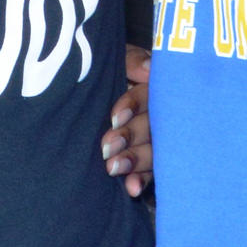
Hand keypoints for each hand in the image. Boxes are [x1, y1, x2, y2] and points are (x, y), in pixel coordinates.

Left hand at [102, 44, 152, 197]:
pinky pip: (152, 173)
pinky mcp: (151, 162)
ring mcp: (157, 139)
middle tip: (107, 147)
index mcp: (153, 88)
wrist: (87, 99)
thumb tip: (149, 69)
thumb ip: (131, 60)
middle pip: (152, 126)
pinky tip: (131, 188)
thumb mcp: (116, 58)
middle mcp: (160, 114)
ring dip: (135, 160)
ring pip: (154, 150)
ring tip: (113, 168)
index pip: (149, 96)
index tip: (114, 116)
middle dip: (130, 137)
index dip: (133, 105)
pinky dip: (142, 180)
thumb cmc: (104, 71)